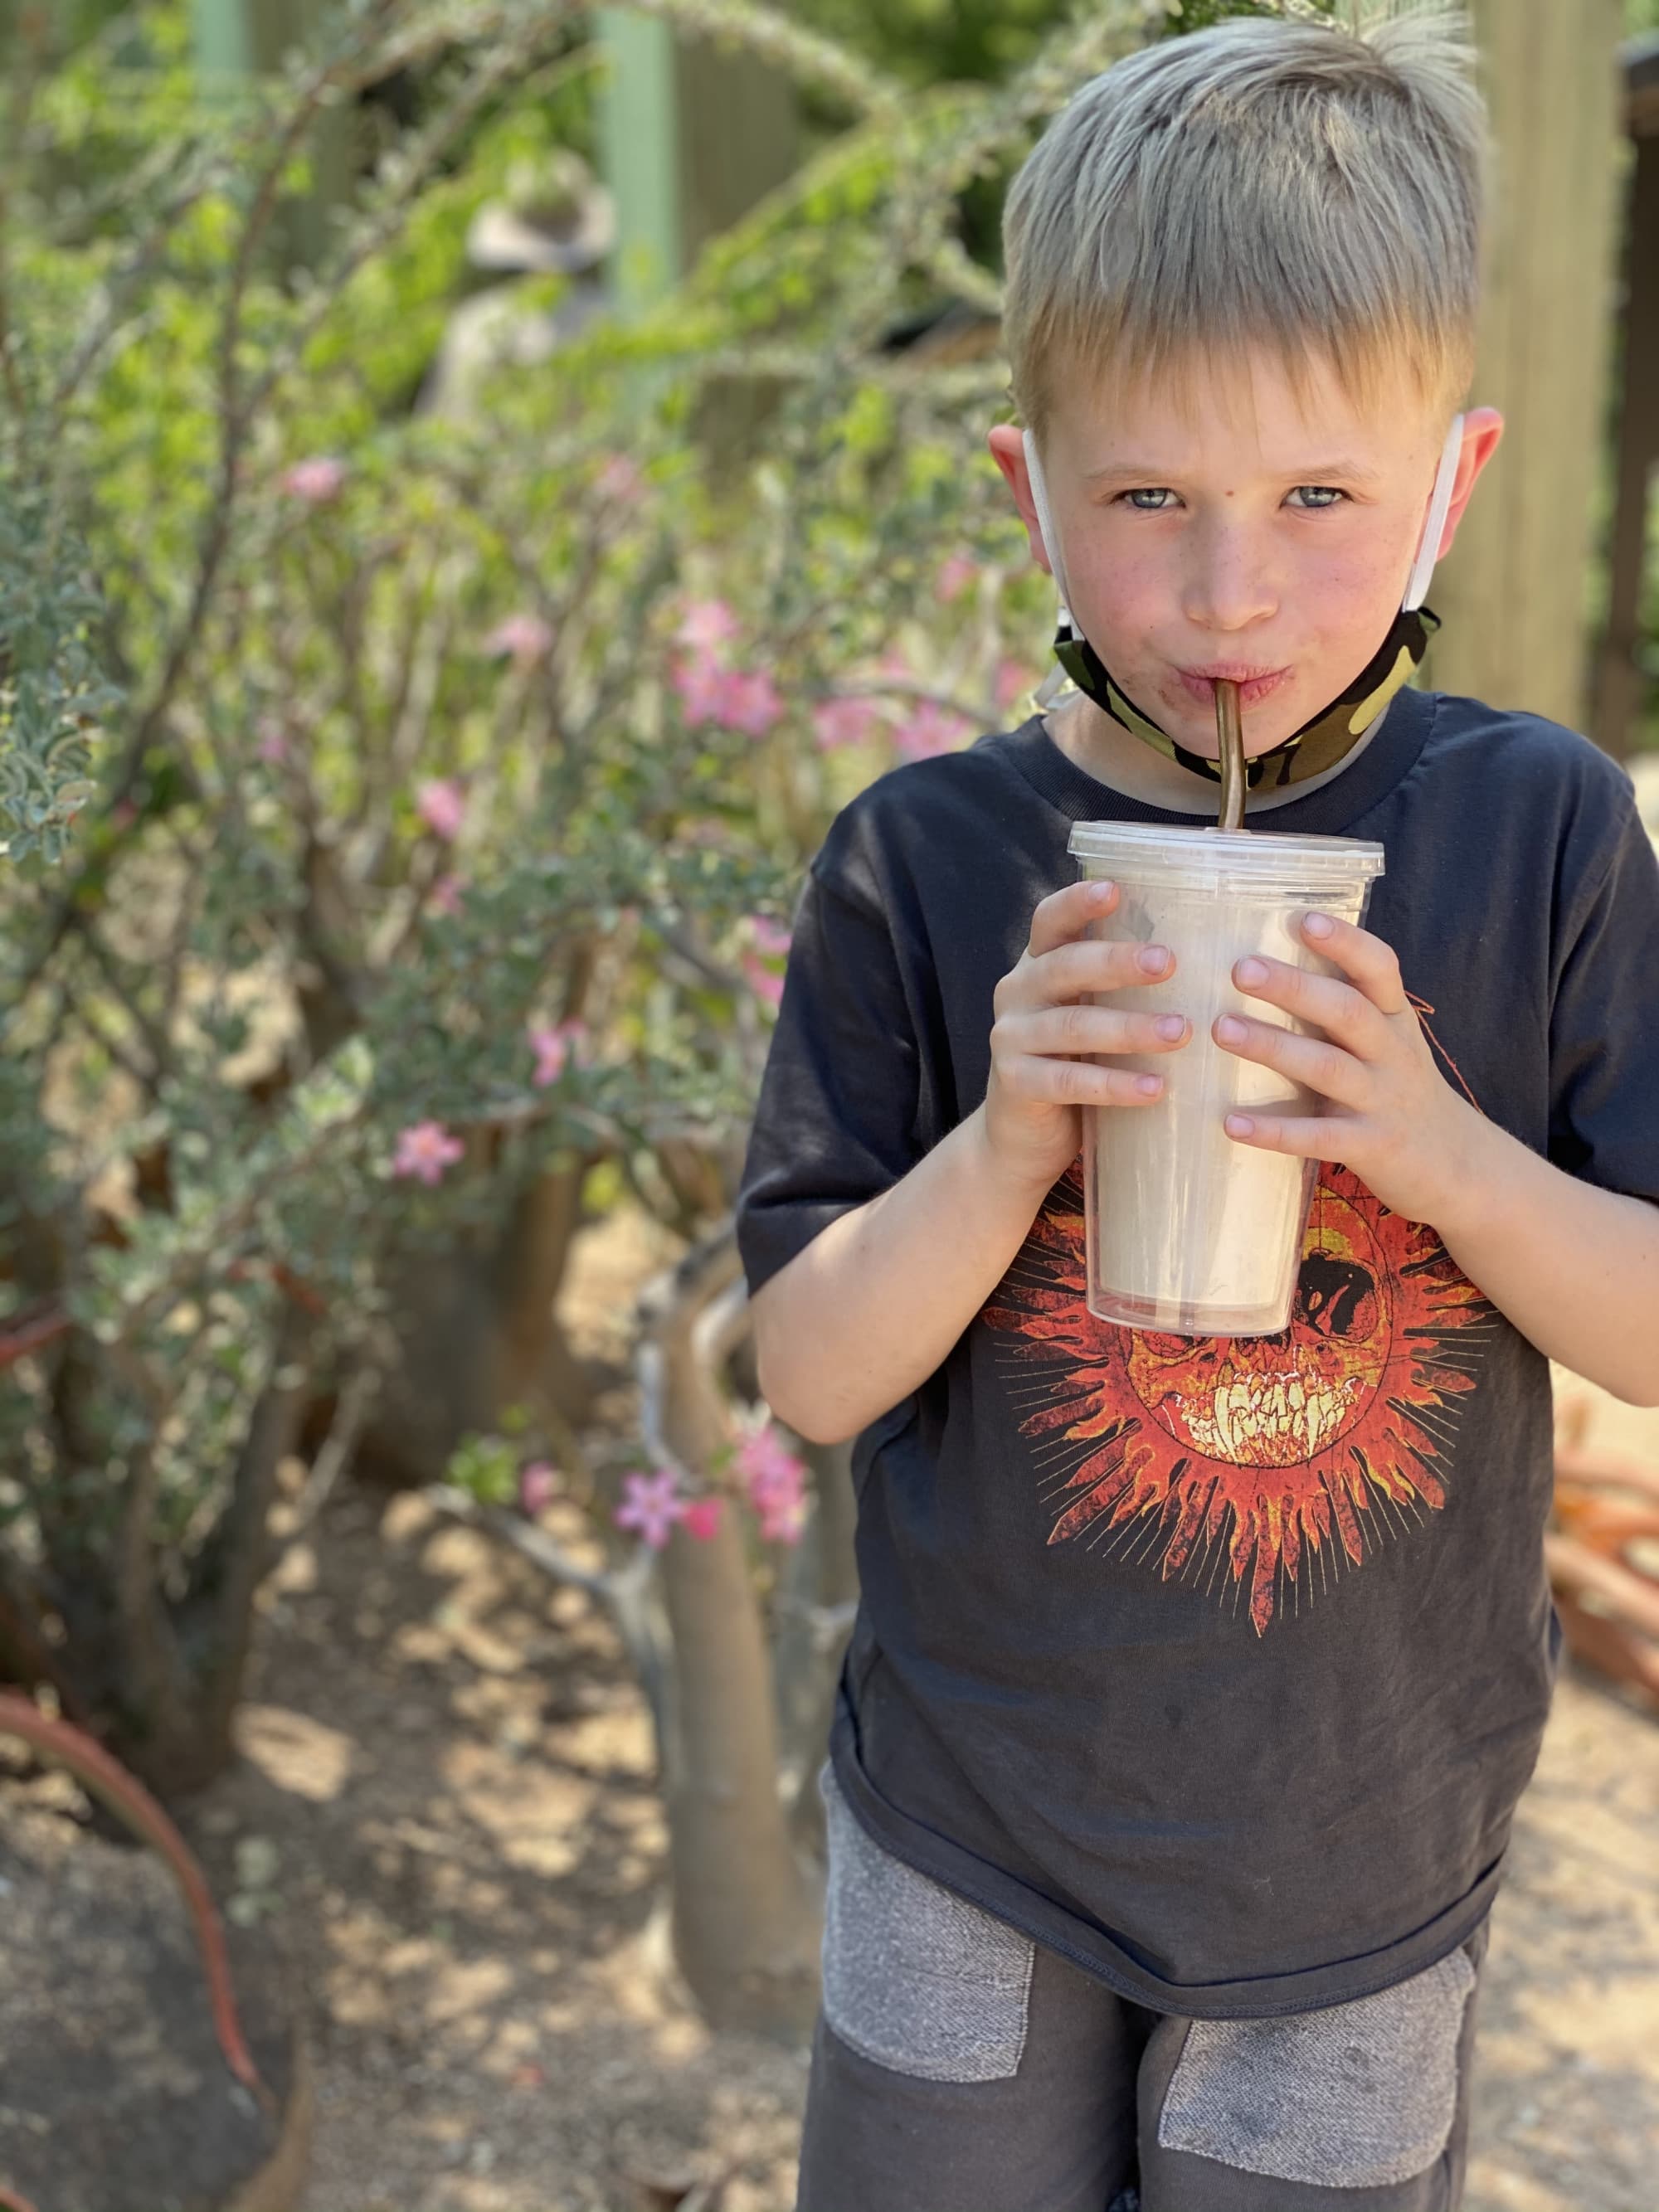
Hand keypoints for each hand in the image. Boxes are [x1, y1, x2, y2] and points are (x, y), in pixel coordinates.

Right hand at [982, 876, 1190, 1194]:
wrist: (1021, 1136)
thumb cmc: (1075, 1062)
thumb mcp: (1089, 1013)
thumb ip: (1120, 986)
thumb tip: (1211, 951)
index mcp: (1038, 964)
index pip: (1050, 921)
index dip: (1077, 902)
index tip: (1115, 890)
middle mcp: (1017, 992)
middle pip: (1065, 966)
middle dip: (1118, 962)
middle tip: (1169, 962)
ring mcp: (1010, 1038)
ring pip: (1072, 1026)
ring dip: (1130, 1028)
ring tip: (1181, 1032)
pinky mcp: (1015, 1084)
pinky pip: (1069, 1081)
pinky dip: (1115, 1085)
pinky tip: (1155, 1089)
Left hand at [1214, 910, 1481, 1225]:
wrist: (1458, 1167)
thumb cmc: (1400, 1093)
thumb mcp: (1388, 1044)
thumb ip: (1347, 1012)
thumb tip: (1273, 964)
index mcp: (1396, 1020)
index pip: (1379, 968)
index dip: (1345, 941)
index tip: (1302, 919)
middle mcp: (1394, 1054)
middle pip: (1346, 1011)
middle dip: (1294, 987)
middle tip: (1241, 969)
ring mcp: (1384, 1101)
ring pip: (1327, 1068)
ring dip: (1272, 1047)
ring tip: (1221, 1029)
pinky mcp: (1371, 1147)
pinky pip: (1318, 1137)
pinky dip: (1274, 1130)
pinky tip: (1231, 1122)